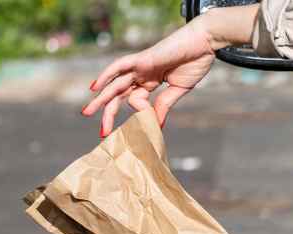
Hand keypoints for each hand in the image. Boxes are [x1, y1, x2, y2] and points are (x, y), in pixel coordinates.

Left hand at [81, 6, 259, 135]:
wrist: (205, 43)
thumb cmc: (195, 62)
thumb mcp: (178, 90)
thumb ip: (165, 105)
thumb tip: (157, 125)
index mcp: (150, 81)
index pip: (135, 101)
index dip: (142, 115)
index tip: (153, 125)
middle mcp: (142, 74)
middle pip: (119, 95)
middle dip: (108, 112)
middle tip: (101, 132)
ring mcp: (140, 67)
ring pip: (115, 85)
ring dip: (101, 99)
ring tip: (87, 113)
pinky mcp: (142, 59)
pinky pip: (119, 66)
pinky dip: (106, 75)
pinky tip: (94, 88)